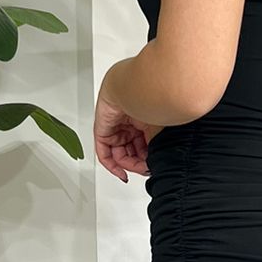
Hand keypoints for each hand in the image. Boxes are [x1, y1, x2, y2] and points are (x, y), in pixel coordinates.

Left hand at [95, 65, 162, 179]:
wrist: (136, 89)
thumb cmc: (150, 100)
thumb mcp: (159, 131)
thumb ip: (156, 148)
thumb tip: (153, 166)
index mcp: (143, 122)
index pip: (143, 147)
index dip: (148, 160)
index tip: (153, 167)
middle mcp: (129, 125)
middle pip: (131, 152)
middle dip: (139, 163)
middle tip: (146, 168)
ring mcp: (116, 128)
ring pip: (119, 155)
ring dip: (128, 165)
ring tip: (137, 166)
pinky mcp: (102, 131)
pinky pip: (104, 154)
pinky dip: (113, 166)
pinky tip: (122, 172)